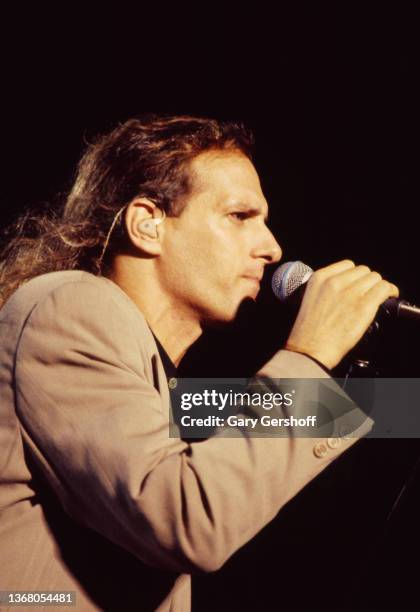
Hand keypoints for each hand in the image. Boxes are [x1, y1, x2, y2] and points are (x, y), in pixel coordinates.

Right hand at [284, 260, 398, 369]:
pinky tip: (389, 296)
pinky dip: (390, 291)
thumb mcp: (310, 299)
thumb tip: (349, 287)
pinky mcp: (364, 306)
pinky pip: (384, 288)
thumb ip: (327, 288)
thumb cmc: (309, 332)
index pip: (347, 265)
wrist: (310, 350)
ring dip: (378, 286)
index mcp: (319, 278)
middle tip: (366, 295)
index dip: (355, 276)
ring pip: (375, 278)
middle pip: (363, 271)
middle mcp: (335, 282)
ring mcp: (350, 293)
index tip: (356, 285)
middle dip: (366, 282)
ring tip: (377, 296)